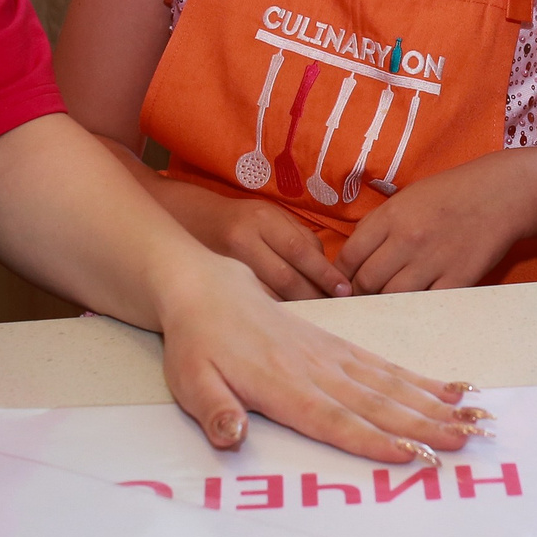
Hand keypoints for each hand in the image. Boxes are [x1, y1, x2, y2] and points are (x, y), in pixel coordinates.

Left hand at [149, 258, 483, 461]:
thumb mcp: (190, 380)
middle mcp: (315, 370)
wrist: (206, 287)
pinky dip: (418, 378)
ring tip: (473, 417)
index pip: (333, 419)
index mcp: (282, 385)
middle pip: (376, 403)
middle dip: (423, 424)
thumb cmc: (197, 343)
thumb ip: (215, 410)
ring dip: (433, 403)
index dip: (372, 439)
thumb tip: (232, 437)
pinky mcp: (337, 345)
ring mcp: (331, 355)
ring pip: (389, 383)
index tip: (411, 455)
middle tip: (466, 440)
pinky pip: (384, 364)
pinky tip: (447, 388)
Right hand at [172, 185, 353, 300]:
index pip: (301, 250)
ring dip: (298, 307)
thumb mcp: (271, 215)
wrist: (192, 221)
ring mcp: (228, 264)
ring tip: (318, 317)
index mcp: (262, 219)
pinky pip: (254, 301)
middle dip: (315, 296)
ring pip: (271, 294)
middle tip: (336, 308)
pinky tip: (288, 322)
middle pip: (287, 277)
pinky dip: (274, 312)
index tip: (344, 290)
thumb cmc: (241, 219)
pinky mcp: (220, 282)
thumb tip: (327, 270)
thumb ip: (300, 237)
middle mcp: (244, 241)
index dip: (325, 273)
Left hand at [337, 154, 524, 293]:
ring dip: (384, 305)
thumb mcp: (406, 198)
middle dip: (360, 294)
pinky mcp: (458, 278)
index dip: (340, 277)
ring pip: (392, 297)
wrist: (500, 193)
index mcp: (391, 216)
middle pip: (367, 281)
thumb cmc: (450, 194)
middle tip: (362, 300)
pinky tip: (414, 308)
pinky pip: (427, 304)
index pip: (349, 256)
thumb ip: (378, 226)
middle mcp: (408, 238)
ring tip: (384, 306)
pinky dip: (417, 309)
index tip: (342, 286)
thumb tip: (352, 260)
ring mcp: (434, 260)